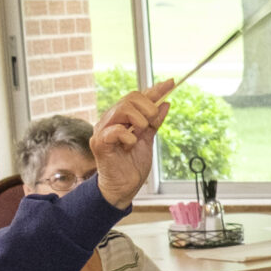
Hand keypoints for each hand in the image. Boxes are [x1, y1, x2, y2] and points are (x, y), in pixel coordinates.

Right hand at [92, 78, 176, 206]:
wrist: (123, 188)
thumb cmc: (131, 166)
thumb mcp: (148, 140)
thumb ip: (154, 122)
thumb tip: (165, 103)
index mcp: (121, 118)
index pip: (137, 97)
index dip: (155, 90)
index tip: (171, 83)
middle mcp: (110, 120)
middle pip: (130, 98)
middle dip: (148, 108)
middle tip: (152, 124)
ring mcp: (103, 130)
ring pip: (122, 109)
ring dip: (139, 121)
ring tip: (140, 135)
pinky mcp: (99, 143)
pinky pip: (116, 130)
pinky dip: (129, 136)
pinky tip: (130, 145)